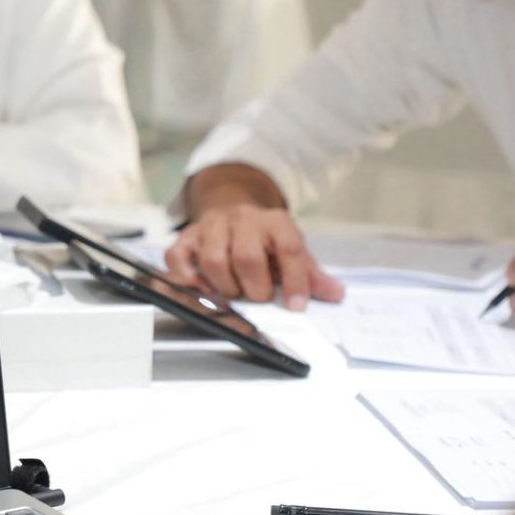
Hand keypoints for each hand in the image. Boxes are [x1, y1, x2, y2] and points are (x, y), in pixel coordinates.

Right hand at [166, 203, 343, 308]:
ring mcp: (211, 226)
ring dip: (225, 286)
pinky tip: (204, 288)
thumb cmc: (264, 241)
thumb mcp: (292, 252)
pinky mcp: (186, 237)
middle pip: (247, 256)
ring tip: (234, 293)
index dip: (295, 280)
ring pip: (213, 259)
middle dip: (255, 288)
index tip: (296, 305)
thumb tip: (336, 294)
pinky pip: (178, 258)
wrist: (232, 209)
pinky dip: (189, 279)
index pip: (289, 248)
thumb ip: (310, 275)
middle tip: (258, 298)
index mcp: (275, 221)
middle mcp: (242, 218)